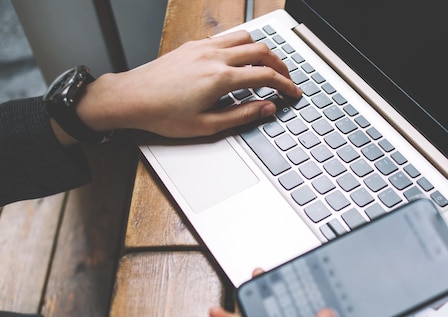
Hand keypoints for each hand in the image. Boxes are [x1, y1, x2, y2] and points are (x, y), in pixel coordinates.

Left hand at [75, 30, 300, 138]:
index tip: (293, 93)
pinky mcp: (193, 46)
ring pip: (244, 37)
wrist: (131, 98)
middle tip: (286, 79)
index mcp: (220, 78)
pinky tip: (241, 59)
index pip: (265, 76)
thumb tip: (266, 109)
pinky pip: (226, 38)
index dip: (285, 85)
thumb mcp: (207, 125)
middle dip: (279, 65)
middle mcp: (214, 57)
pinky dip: (241, 45)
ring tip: (268, 66)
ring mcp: (203, 48)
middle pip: (260, 51)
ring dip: (262, 50)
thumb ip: (242, 115)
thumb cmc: (163, 114)